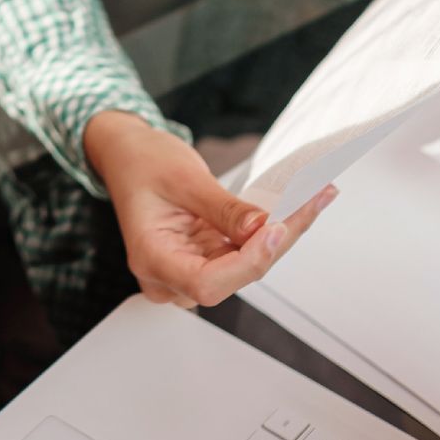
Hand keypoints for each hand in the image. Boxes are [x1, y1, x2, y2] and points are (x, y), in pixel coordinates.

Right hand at [84, 110, 335, 308]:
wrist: (127, 155)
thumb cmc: (142, 163)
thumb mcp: (183, 177)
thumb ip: (223, 209)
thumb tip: (263, 229)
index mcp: (151, 258)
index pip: (205, 284)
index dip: (246, 263)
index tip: (277, 229)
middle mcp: (167, 275)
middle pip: (232, 279)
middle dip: (276, 244)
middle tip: (312, 201)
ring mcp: (187, 270)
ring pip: (245, 269)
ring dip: (281, 237)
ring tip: (312, 199)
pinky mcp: (205, 259)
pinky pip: (244, 255)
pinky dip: (270, 232)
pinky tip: (296, 208)